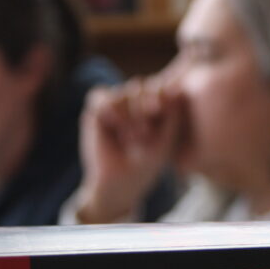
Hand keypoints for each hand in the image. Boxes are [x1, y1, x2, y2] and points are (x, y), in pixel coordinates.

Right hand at [75, 76, 182, 222]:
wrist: (122, 182)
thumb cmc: (147, 163)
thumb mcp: (167, 137)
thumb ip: (173, 112)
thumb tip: (174, 86)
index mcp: (151, 107)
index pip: (157, 87)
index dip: (159, 95)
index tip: (158, 111)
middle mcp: (132, 104)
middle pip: (139, 86)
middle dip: (143, 106)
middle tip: (145, 133)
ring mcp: (113, 107)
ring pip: (122, 92)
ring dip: (129, 113)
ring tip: (132, 137)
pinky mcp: (95, 113)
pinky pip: (100, 95)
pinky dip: (110, 108)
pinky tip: (116, 124)